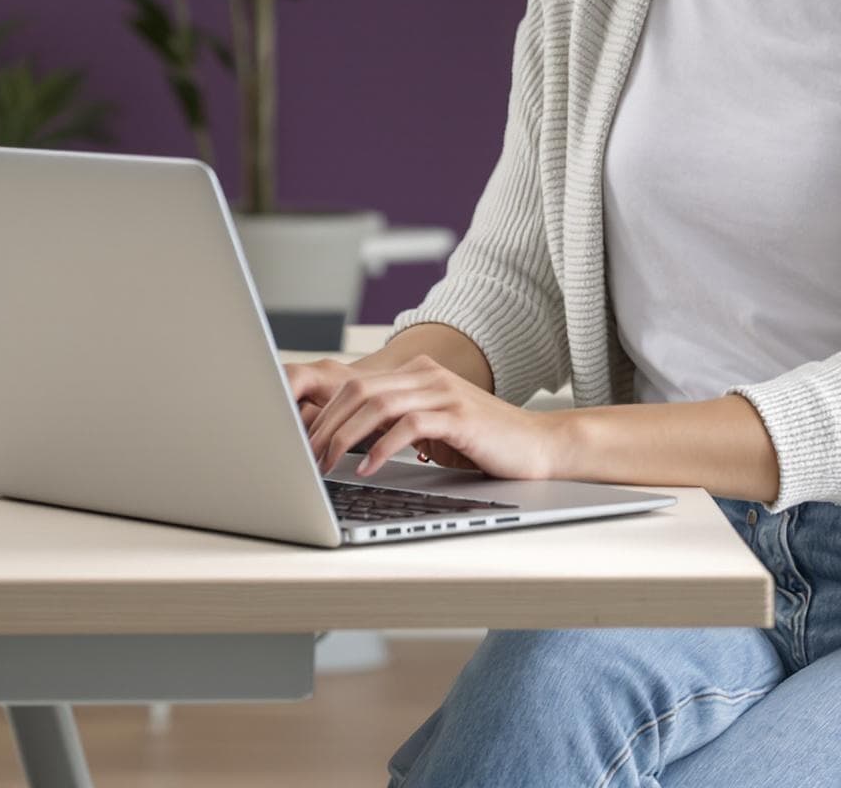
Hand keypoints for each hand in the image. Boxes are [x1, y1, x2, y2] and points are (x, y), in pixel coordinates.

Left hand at [283, 353, 567, 480]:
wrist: (538, 445)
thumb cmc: (483, 442)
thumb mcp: (431, 429)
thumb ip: (395, 425)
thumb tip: (345, 439)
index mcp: (417, 374)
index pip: (355, 384)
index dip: (324, 412)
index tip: (302, 442)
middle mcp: (427, 376)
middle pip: (358, 391)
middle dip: (325, 426)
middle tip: (305, 458)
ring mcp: (444, 393)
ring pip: (377, 405)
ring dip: (344, 437)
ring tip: (326, 465)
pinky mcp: (458, 416)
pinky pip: (409, 426)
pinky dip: (382, 447)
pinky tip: (368, 467)